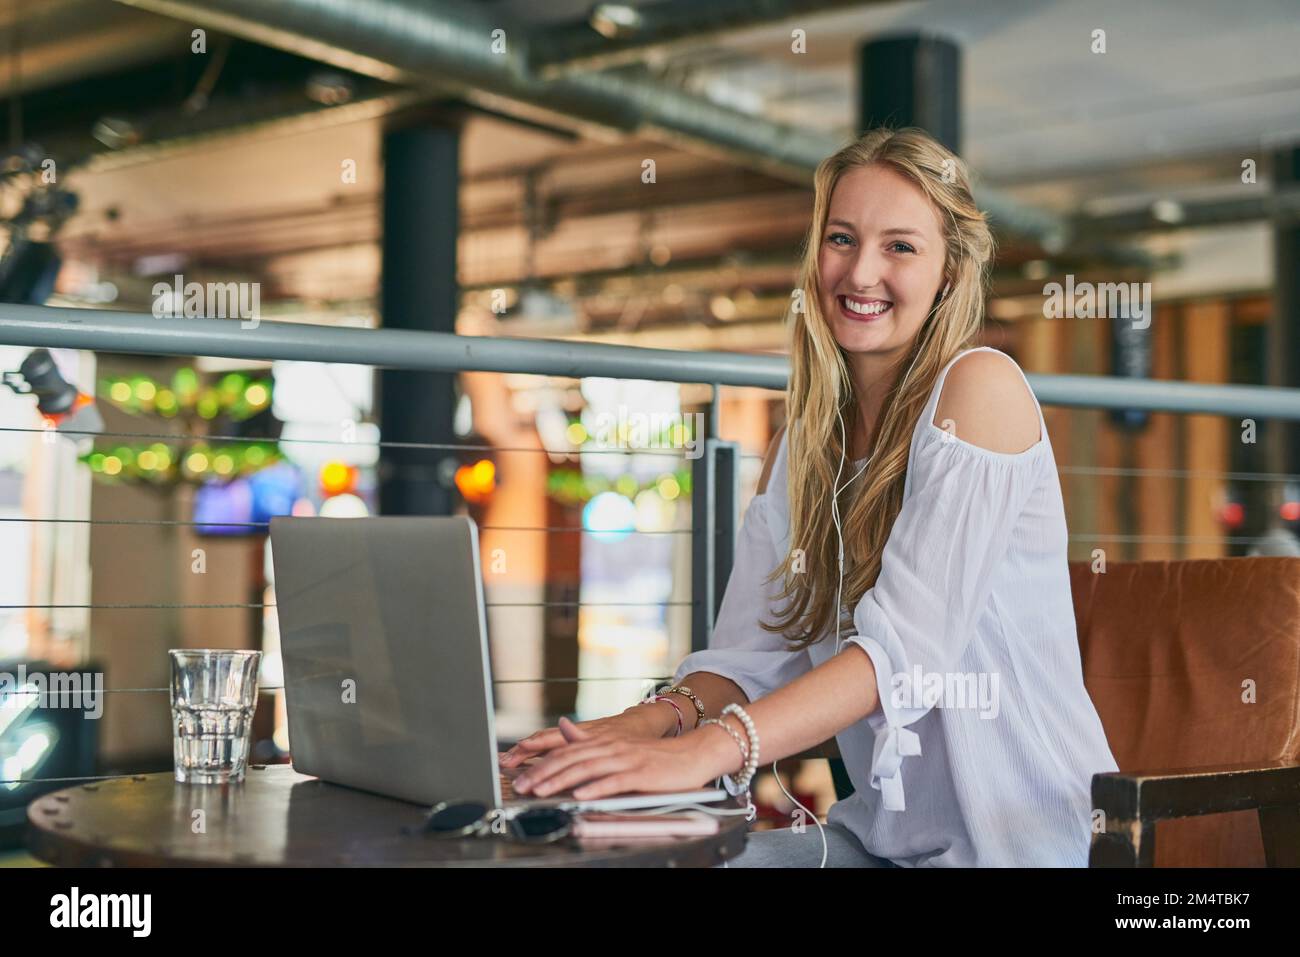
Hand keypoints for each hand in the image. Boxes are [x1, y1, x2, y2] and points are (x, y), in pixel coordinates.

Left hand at [512, 720, 737, 799]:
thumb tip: (563, 730)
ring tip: (542, 793)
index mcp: (604, 742)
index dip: (541, 764)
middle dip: (543, 774)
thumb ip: (591, 742)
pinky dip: (596, 788)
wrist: (692, 755)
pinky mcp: (640, 774)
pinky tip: (581, 796)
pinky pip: (614, 781)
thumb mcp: (620, 748)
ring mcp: (626, 760)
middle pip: (570, 760)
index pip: (565, 752)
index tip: (522, 778)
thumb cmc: (656, 757)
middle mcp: (611, 747)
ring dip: (561, 781)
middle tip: (522, 788)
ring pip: (587, 769)